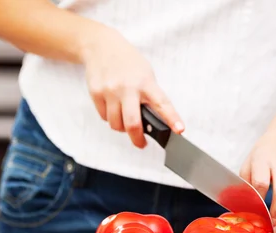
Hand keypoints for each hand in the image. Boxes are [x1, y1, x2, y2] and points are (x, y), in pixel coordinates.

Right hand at [82, 29, 183, 147]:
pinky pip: (104, 117)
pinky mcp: (96, 93)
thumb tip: (155, 121)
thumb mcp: (145, 73)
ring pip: (116, 124)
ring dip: (122, 127)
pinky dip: (110, 117)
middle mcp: (127, 87)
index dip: (171, 118)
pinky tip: (113, 107)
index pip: (162, 103)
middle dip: (137, 139)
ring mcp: (110, 91)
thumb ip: (149, 95)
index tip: (179, 130)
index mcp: (145, 82)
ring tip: (125, 119)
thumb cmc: (127, 62)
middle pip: (132, 123)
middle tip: (141, 143)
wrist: (101, 46)